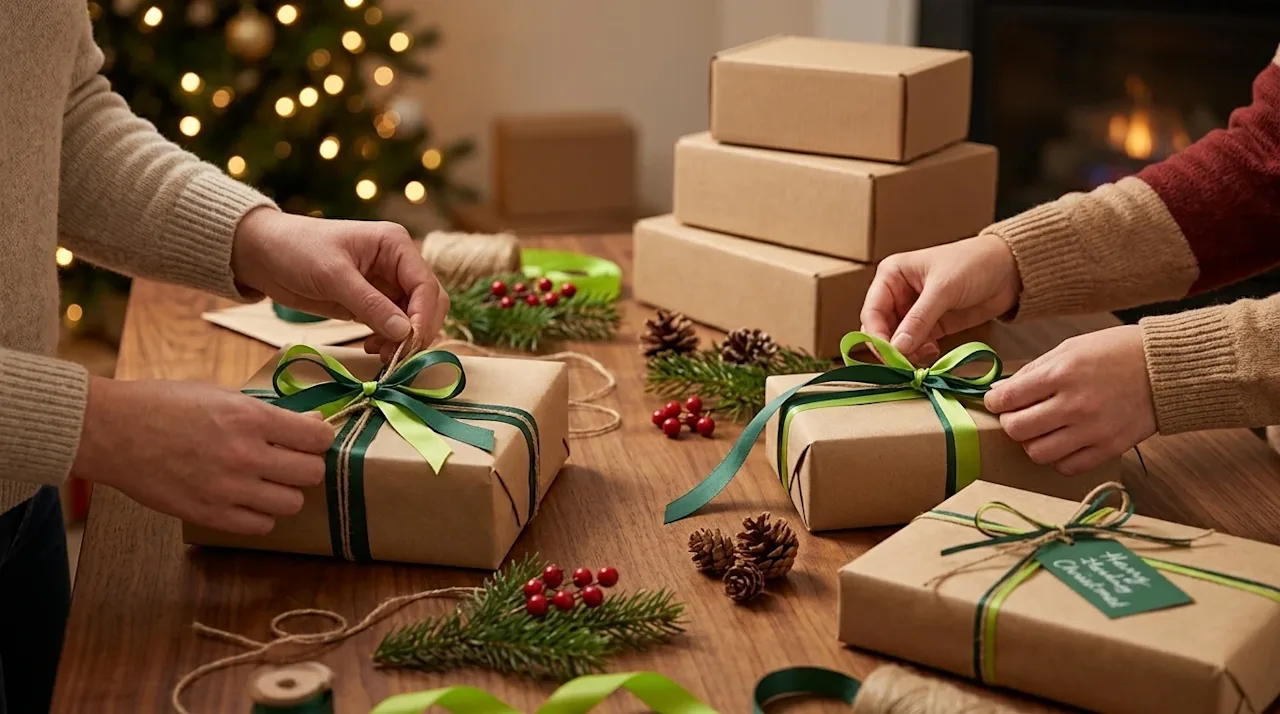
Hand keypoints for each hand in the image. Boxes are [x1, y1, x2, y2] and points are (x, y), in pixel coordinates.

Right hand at [72, 377, 334, 534]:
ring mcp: (228, 489)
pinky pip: (261, 526)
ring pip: (292, 504)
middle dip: (306, 465)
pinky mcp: (209, 514)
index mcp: (250, 418)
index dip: (320, 437)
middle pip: (311, 473)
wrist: (112, 431)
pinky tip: (248, 500)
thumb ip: (267, 412)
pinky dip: (261, 515)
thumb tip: (310, 423)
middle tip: (291, 460)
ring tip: (268, 482)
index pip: (317, 437)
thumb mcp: (221, 394)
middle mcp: (246, 455)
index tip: (312, 438)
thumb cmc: (164, 405)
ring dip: (285, 493)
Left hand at [231, 208, 448, 357]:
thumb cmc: (296, 251)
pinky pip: (394, 325)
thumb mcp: (333, 276)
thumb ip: (371, 304)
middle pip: (429, 302)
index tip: (410, 344)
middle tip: (397, 356)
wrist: (262, 254)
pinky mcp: (372, 303)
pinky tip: (372, 347)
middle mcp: (398, 264)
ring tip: (381, 354)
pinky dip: (390, 340)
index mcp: (395, 245)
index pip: (425, 285)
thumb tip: (406, 333)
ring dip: (404, 339)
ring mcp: (386, 284)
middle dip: (418, 330)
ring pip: (414, 318)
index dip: (424, 317)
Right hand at [860, 234, 1019, 363]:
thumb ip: (919, 320)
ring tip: (926, 356)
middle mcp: (897, 293)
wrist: (1010, 269)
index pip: (872, 311)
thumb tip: (896, 349)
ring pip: (897, 341)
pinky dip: (920, 354)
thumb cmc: (974, 264)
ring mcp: (913, 311)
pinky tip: (934, 353)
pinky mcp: (931, 326)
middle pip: (880, 329)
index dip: (877, 335)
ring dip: (907, 353)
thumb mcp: (943, 289)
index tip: (890, 355)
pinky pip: (915, 346)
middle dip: (892, 348)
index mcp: (892, 275)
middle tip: (906, 364)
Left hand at [984, 325, 1155, 475]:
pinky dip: (1058, 458)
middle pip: (1016, 429)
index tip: (998, 401)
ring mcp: (1093, 430)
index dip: (994, 402)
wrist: (1168, 368)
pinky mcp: (1109, 448)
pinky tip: (1064, 442)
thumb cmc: (1116, 352)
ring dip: (1032, 442)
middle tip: (1019, 415)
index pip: (1007, 398)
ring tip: (1042, 430)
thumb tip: (1000, 391)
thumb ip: (1033, 371)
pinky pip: (1067, 467)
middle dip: (1010, 422)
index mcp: (1062, 373)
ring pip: (1037, 453)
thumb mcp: (1070, 348)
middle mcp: (1074, 404)